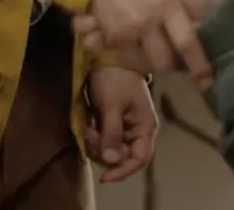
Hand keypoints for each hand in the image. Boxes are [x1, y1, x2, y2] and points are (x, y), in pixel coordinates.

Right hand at [84, 0, 212, 85]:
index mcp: (167, 1)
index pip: (188, 42)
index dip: (199, 64)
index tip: (207, 79)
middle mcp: (148, 21)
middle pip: (165, 61)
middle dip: (175, 64)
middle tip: (181, 58)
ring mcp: (126, 30)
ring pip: (145, 61)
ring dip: (152, 60)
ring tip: (158, 49)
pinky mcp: (108, 33)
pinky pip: (122, 53)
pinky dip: (127, 51)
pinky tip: (132, 40)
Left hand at [85, 67, 157, 183]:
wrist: (109, 55)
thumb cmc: (116, 79)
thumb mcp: (112, 106)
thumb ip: (112, 134)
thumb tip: (111, 161)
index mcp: (145, 127)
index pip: (139, 159)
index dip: (122, 171)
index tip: (104, 178)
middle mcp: (137, 130)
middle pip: (122, 157)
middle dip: (104, 153)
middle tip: (90, 135)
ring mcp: (125, 126)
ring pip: (111, 150)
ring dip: (97, 145)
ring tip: (88, 128)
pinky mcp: (113, 122)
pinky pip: (104, 140)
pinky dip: (95, 138)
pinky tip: (88, 126)